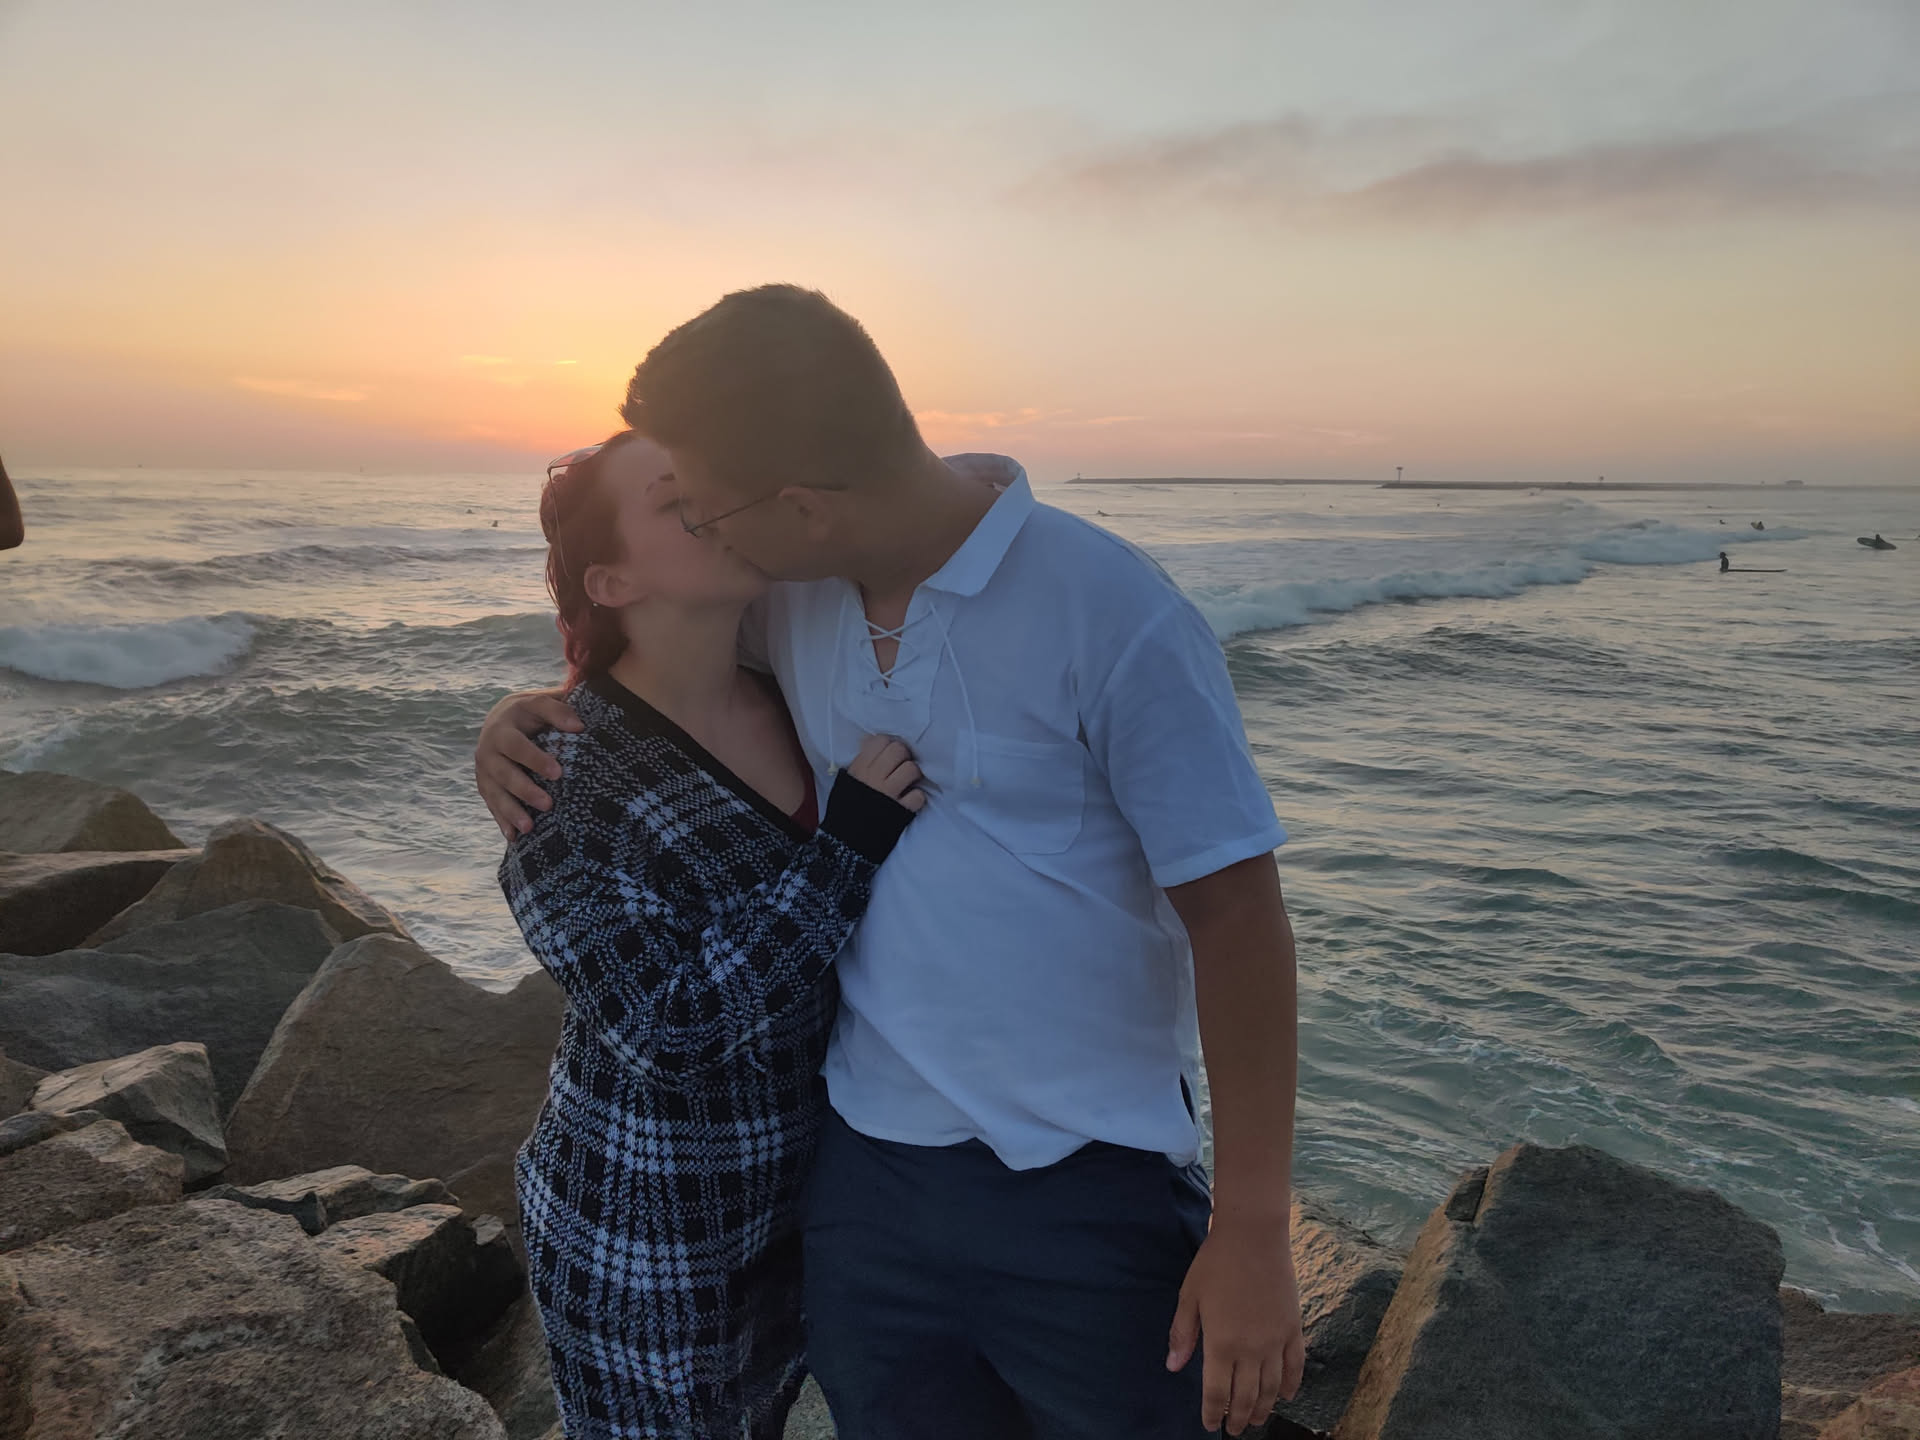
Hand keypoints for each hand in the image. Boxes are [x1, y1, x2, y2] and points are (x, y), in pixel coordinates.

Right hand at [476, 687, 583, 837]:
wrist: (501, 717)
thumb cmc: (531, 712)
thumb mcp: (541, 702)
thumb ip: (558, 709)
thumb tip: (579, 726)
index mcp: (503, 728)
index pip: (517, 745)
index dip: (535, 759)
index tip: (558, 773)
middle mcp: (488, 749)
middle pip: (503, 772)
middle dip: (524, 790)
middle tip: (548, 804)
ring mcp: (484, 769)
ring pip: (494, 792)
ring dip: (511, 811)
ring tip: (529, 828)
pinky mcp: (485, 784)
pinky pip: (492, 804)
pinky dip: (502, 820)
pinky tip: (514, 837)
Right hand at [845, 734, 924, 812]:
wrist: (845, 842)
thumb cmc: (846, 809)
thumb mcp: (846, 781)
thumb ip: (860, 762)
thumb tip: (870, 741)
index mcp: (859, 768)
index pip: (880, 741)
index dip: (888, 745)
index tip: (887, 755)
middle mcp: (873, 777)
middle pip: (899, 750)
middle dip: (903, 757)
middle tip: (900, 767)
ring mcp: (888, 794)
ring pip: (911, 769)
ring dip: (913, 776)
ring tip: (906, 783)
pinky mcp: (900, 811)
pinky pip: (917, 796)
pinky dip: (916, 798)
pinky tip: (908, 801)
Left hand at [1167, 1214, 1304, 1435]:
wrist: (1254, 1236)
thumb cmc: (1215, 1263)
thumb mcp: (1190, 1296)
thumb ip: (1183, 1334)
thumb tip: (1173, 1367)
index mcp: (1221, 1343)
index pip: (1217, 1392)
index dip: (1213, 1413)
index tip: (1210, 1424)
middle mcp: (1251, 1349)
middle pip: (1246, 1397)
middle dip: (1238, 1418)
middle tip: (1235, 1429)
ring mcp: (1275, 1341)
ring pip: (1271, 1388)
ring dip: (1264, 1408)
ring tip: (1256, 1419)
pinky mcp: (1293, 1329)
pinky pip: (1295, 1366)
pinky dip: (1292, 1385)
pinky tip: (1286, 1396)